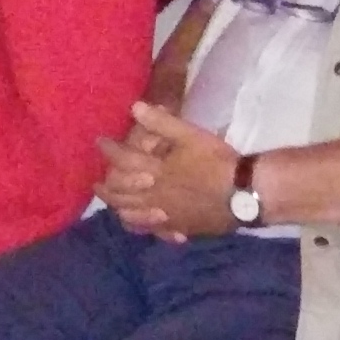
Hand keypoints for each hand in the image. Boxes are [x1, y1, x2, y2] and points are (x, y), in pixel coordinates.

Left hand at [96, 99, 240, 241]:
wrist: (244, 195)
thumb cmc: (217, 162)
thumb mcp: (191, 136)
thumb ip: (162, 123)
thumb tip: (134, 107)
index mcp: (155, 172)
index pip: (122, 160)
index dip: (109, 150)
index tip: (99, 142)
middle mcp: (153, 196)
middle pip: (121, 194)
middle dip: (105, 187)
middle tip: (95, 183)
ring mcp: (165, 216)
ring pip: (132, 216)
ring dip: (118, 208)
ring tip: (112, 205)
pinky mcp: (178, 227)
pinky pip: (152, 231)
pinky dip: (141, 227)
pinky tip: (140, 225)